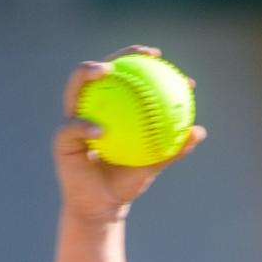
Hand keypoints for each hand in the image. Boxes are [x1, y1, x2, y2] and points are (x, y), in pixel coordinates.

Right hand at [53, 46, 206, 223]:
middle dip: (118, 55)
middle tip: (139, 55)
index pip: (124, 77)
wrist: (103, 207)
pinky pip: (73, 129)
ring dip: (88, 74)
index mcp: (109, 109)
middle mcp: (89, 108)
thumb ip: (173, 149)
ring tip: (106, 72)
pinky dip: (85, 128)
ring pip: (75, 88)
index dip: (139, 61)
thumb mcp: (152, 165)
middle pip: (99, 71)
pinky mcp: (61, 140)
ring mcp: (72, 120)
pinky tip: (100, 131)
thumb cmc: (126, 184)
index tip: (160, 57)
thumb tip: (200, 131)